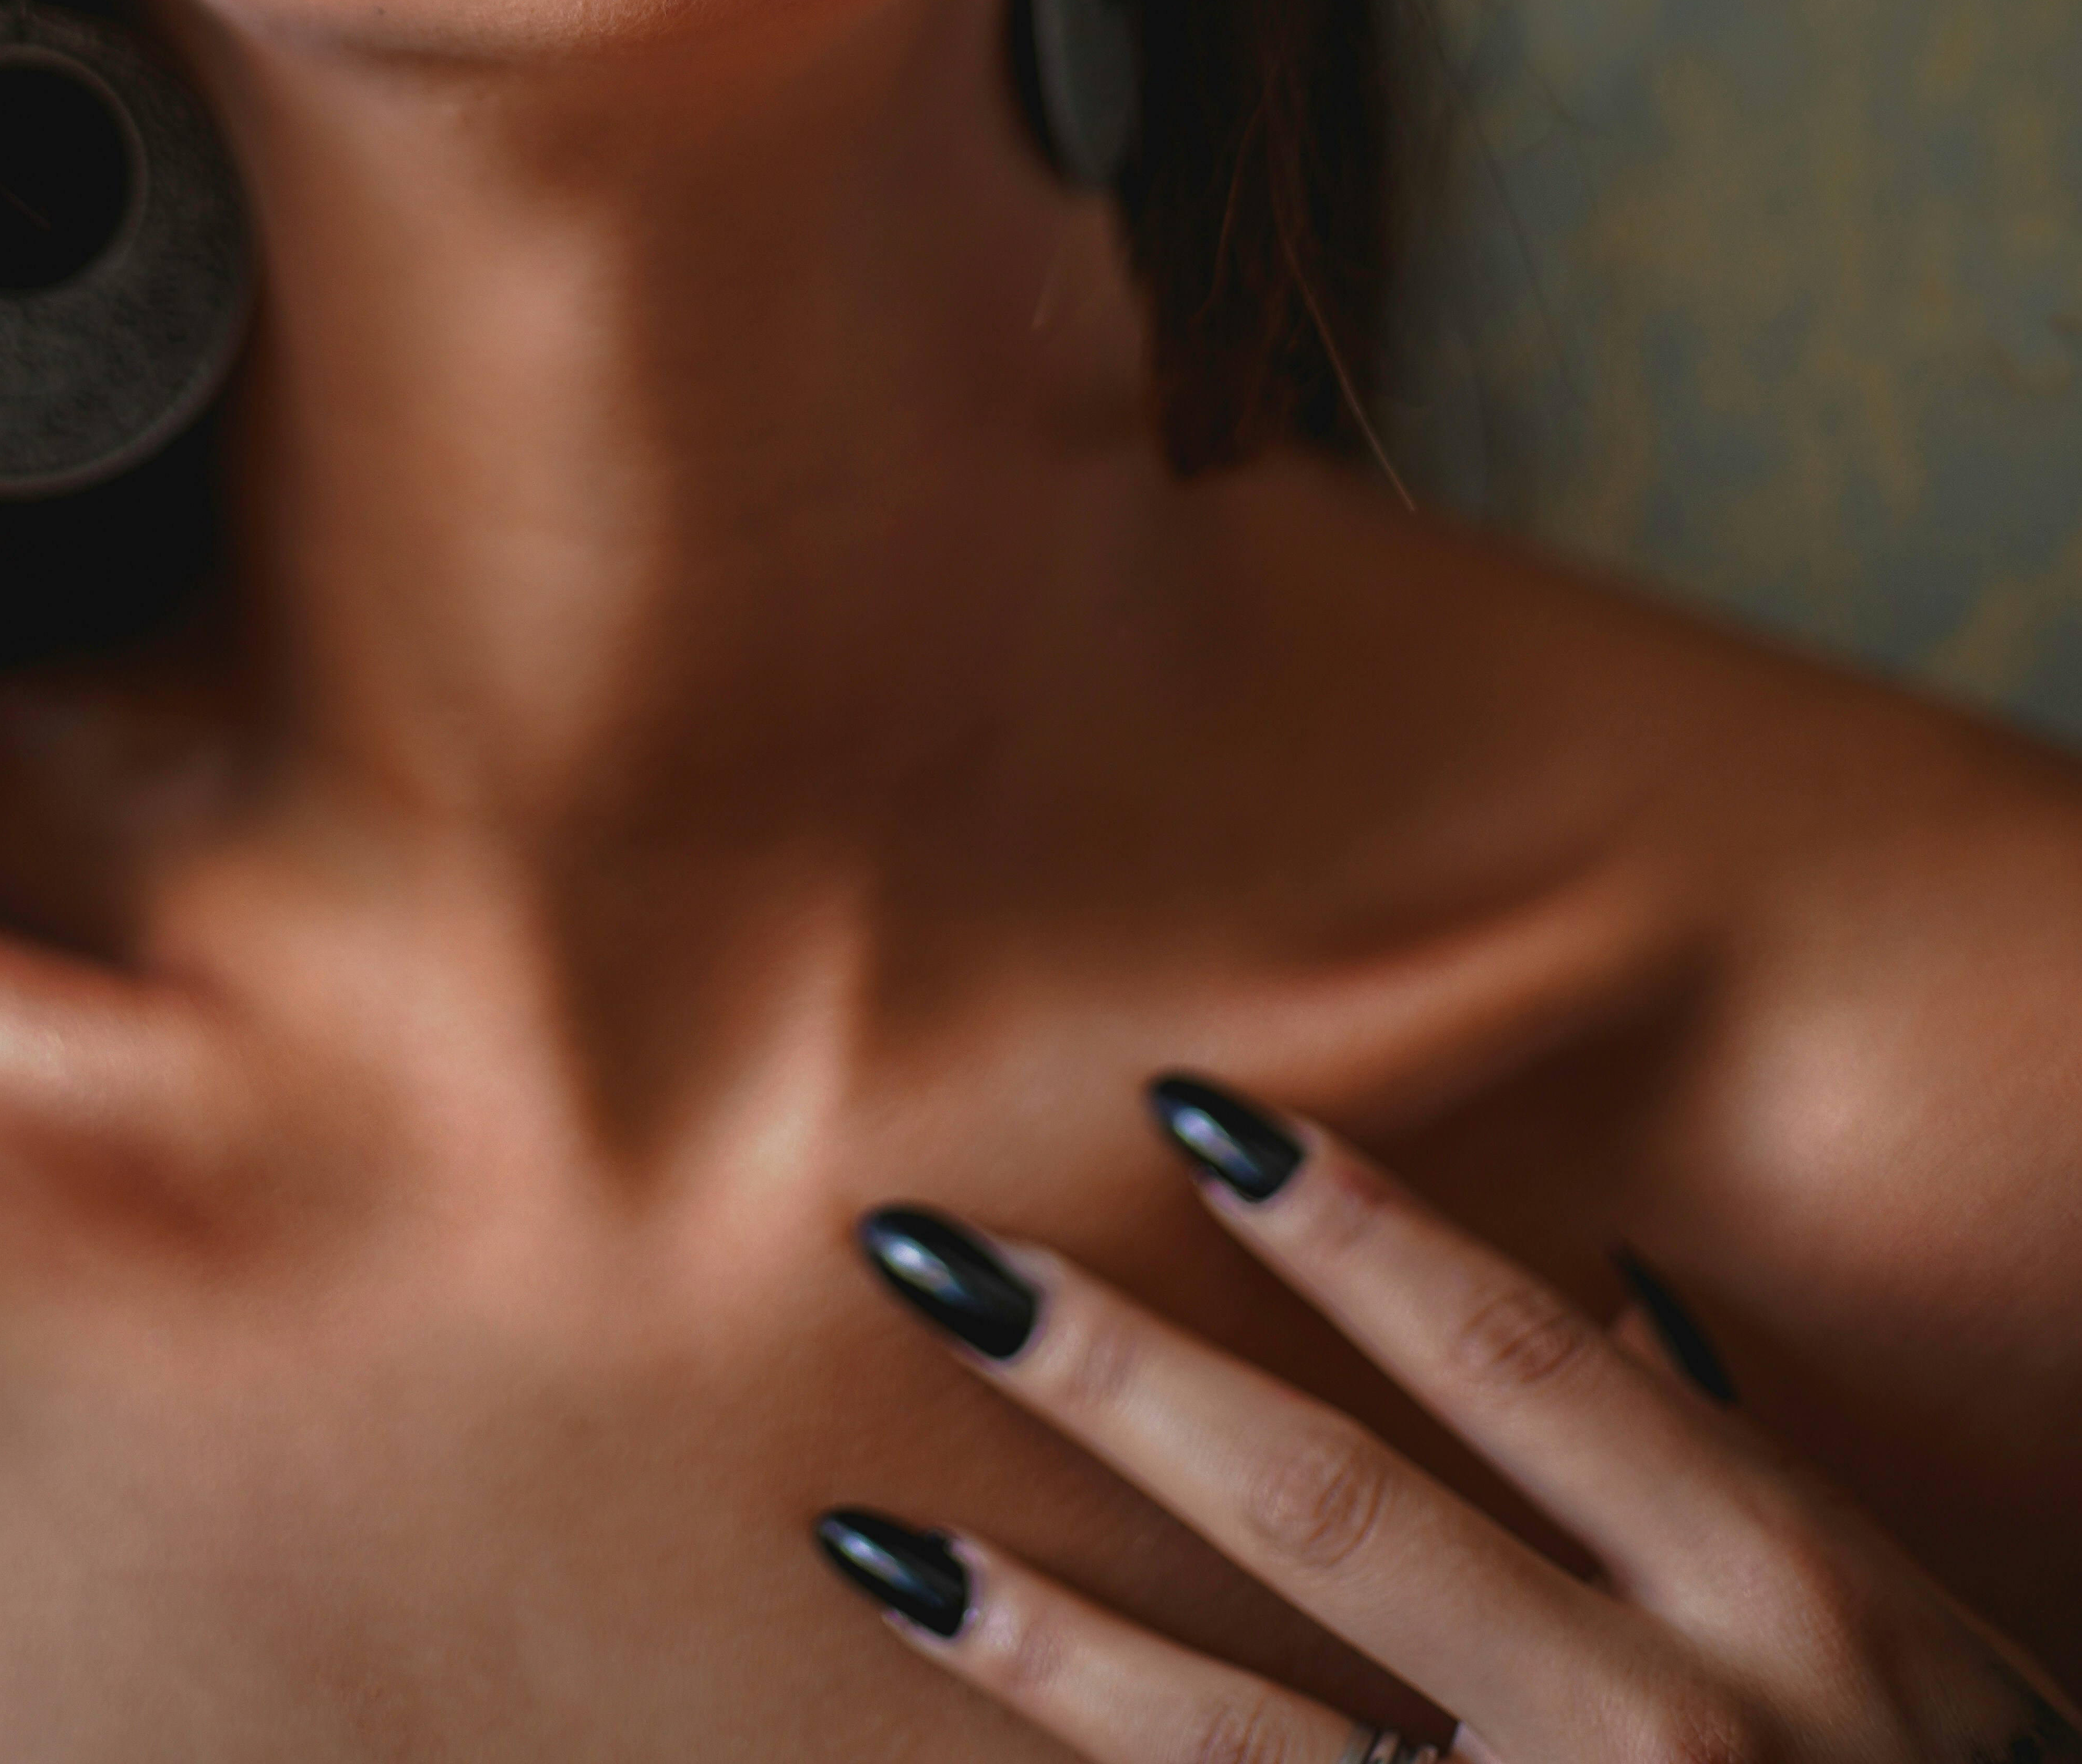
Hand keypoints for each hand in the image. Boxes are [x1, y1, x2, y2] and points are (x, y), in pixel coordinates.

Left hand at [814, 1077, 2075, 1760]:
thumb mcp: (1935, 1662)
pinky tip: (969, 1738)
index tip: (1185, 1104)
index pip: (1515, 1363)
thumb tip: (1617, 1297)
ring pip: (1243, 1745)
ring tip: (869, 1539)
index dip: (1348, 1224)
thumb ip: (1758, 1486)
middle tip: (925, 1254)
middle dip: (1113, 1374)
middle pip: (1333, 1515)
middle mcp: (1662, 1735)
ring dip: (1041, 1639)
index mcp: (1781, 1610)